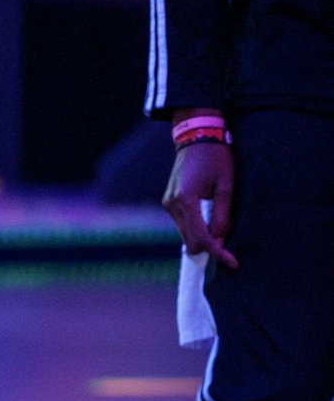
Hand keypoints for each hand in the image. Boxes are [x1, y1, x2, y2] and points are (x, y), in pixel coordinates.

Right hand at [163, 139, 236, 268]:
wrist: (197, 138)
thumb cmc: (216, 159)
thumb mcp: (226, 185)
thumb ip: (222, 214)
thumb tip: (220, 240)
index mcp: (186, 199)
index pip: (201, 236)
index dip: (217, 252)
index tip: (232, 262)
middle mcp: (172, 204)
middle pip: (190, 239)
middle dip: (209, 246)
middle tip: (230, 247)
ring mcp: (168, 203)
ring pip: (186, 232)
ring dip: (202, 235)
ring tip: (219, 222)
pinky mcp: (169, 201)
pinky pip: (184, 223)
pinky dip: (196, 226)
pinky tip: (208, 216)